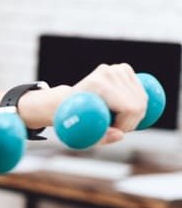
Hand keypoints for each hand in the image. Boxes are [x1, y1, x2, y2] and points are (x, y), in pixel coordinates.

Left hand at [18, 63, 147, 143]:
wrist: (65, 100)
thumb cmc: (73, 120)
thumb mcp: (83, 135)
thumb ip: (102, 138)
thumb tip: (120, 135)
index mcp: (97, 85)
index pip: (129, 108)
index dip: (126, 124)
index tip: (115, 130)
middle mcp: (108, 73)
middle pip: (138, 104)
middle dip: (131, 121)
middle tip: (117, 127)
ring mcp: (117, 69)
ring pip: (142, 99)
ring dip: (134, 114)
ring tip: (117, 118)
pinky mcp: (124, 69)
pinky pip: (141, 92)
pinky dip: (136, 104)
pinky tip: (123, 108)